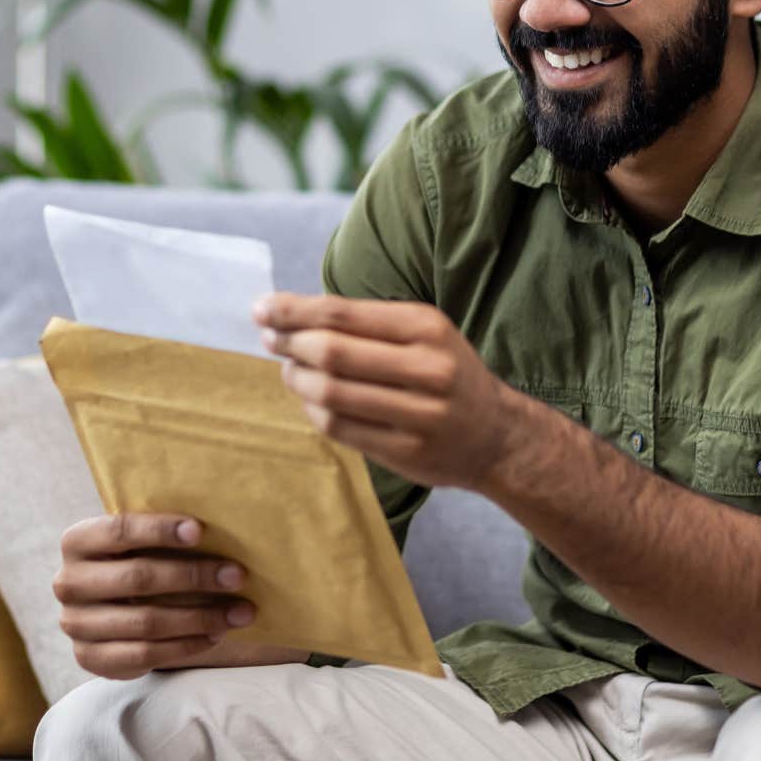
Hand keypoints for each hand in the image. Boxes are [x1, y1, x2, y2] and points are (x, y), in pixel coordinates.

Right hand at [52, 513, 257, 679]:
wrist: (106, 610)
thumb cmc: (135, 561)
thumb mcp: (138, 541)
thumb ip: (163, 533)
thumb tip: (223, 522)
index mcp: (77, 541)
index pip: (120, 530)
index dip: (160, 530)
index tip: (201, 531)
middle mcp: (68, 582)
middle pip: (138, 577)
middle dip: (194, 576)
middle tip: (237, 575)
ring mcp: (75, 623)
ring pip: (147, 621)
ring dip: (201, 617)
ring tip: (240, 612)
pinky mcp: (89, 657)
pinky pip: (145, 654)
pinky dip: (186, 645)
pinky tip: (215, 635)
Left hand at [253, 292, 528, 490]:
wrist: (498, 435)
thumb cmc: (448, 373)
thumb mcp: (424, 333)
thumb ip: (367, 324)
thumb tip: (291, 316)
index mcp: (427, 327)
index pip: (343, 314)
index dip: (294, 311)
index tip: (262, 309)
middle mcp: (427, 369)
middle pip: (332, 353)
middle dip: (289, 343)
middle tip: (270, 340)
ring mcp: (418, 414)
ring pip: (330, 394)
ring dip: (295, 380)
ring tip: (289, 370)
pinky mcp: (406, 451)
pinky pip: (340, 428)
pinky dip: (313, 411)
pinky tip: (310, 401)